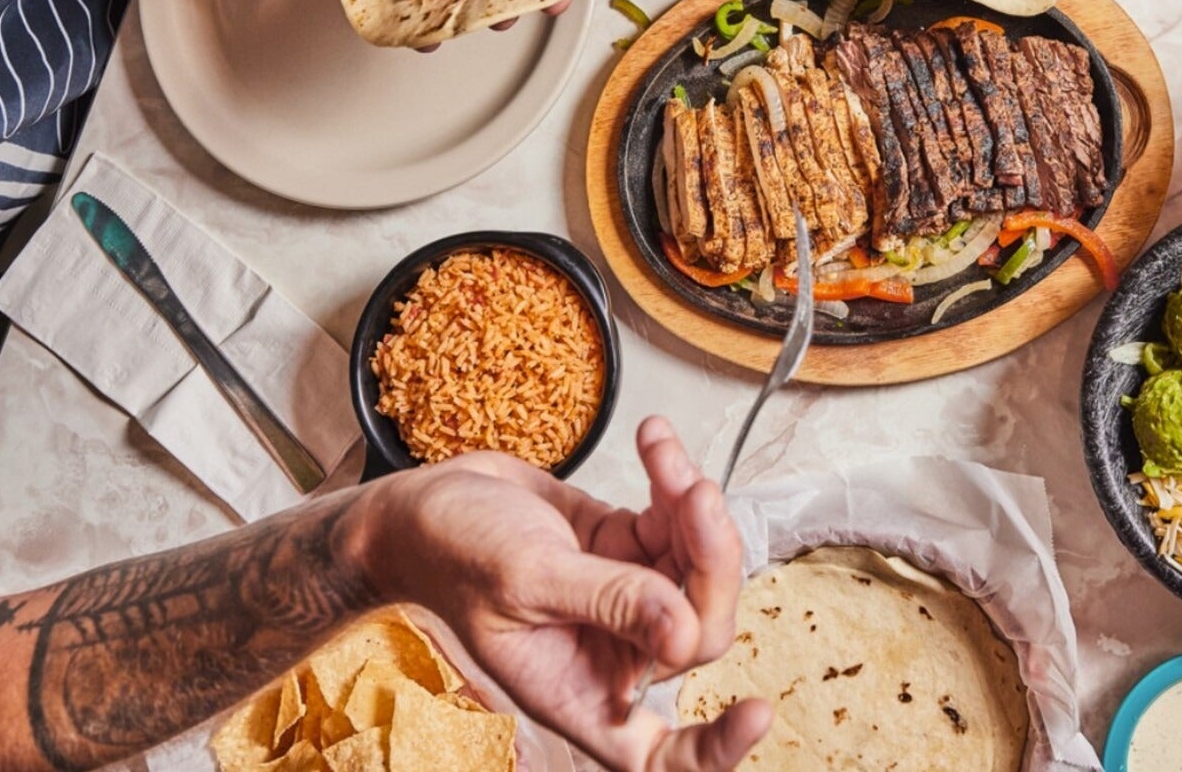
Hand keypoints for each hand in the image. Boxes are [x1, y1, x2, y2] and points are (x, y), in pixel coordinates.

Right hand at [355, 417, 770, 769]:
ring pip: (699, 567)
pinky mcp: (628, 548)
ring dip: (692, 507)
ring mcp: (625, 599)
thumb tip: (681, 628)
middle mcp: (611, 653)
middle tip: (690, 494)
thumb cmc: (450, 552)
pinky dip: (673, 480)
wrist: (422, 505)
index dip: (715, 746)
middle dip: (707, 558)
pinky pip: (678, 523)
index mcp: (581, 692)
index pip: (659, 753)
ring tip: (661, 455)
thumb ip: (607, 600)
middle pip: (700, 627)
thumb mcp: (526, 576)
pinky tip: (654, 441)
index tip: (758, 713)